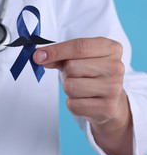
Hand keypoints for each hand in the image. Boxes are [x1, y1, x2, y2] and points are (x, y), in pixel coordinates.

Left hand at [33, 37, 132, 154]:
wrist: (110, 100)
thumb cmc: (90, 74)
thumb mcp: (77, 58)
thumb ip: (58, 55)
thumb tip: (39, 57)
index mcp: (111, 48)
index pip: (79, 46)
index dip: (56, 51)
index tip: (38, 56)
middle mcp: (116, 67)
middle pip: (71, 67)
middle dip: (66, 73)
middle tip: (76, 76)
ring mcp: (114, 88)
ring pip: (70, 86)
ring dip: (68, 88)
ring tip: (81, 88)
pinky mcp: (108, 108)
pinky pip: (73, 104)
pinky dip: (72, 103)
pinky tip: (84, 100)